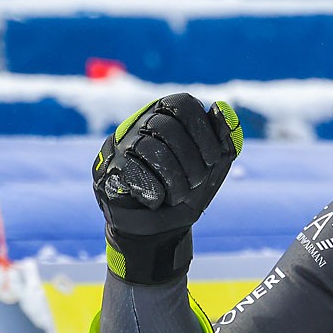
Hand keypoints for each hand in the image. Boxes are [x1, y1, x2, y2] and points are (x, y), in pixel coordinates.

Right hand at [93, 93, 242, 283]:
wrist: (163, 228)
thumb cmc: (189, 189)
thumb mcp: (215, 165)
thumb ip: (224, 137)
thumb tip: (222, 107)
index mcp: (167, 117)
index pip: (182, 104)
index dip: (203, 130)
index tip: (213, 158)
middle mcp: (139, 124)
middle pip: (166, 126)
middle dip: (190, 159)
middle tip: (196, 181)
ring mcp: (120, 145)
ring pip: (149, 148)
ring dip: (174, 178)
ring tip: (179, 195)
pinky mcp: (108, 169)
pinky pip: (132, 170)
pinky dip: (155, 190)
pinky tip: (159, 200)